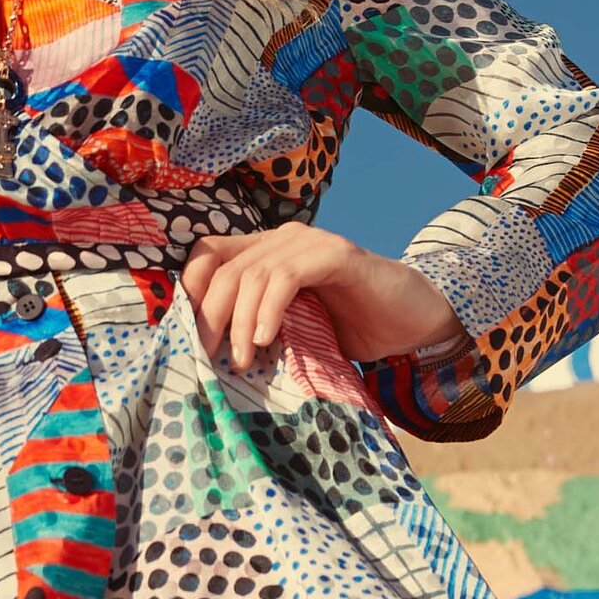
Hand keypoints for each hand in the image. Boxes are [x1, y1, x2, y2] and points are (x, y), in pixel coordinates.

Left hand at [181, 227, 461, 373]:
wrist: (413, 323)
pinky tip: (266, 339)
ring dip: (240, 320)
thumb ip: (258, 328)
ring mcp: (310, 242)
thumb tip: (209, 357)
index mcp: (268, 251)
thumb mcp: (293, 330)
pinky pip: (287, 275)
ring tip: (242, 359)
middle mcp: (284, 238)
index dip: (191, 289)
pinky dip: (270, 308)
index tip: (185, 333)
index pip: (209, 255)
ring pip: (253, 272)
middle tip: (205, 355)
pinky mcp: (336, 254)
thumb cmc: (353, 330)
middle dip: (208, 314)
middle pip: (224, 267)